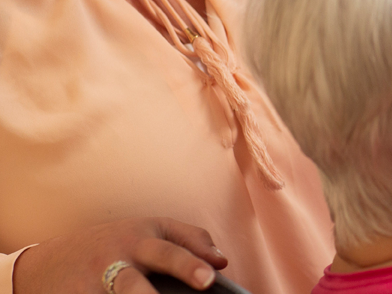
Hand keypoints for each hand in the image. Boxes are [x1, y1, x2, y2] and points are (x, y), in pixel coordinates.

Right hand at [12, 217, 227, 293]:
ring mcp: (93, 283)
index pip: (171, 248)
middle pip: (142, 274)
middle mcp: (116, 258)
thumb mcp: (148, 230)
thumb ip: (188, 239)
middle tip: (200, 285)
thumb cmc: (113, 244)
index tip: (212, 276)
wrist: (45, 263)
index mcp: (139, 238)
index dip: (192, 261)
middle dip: (172, 276)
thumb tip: (221, 261)